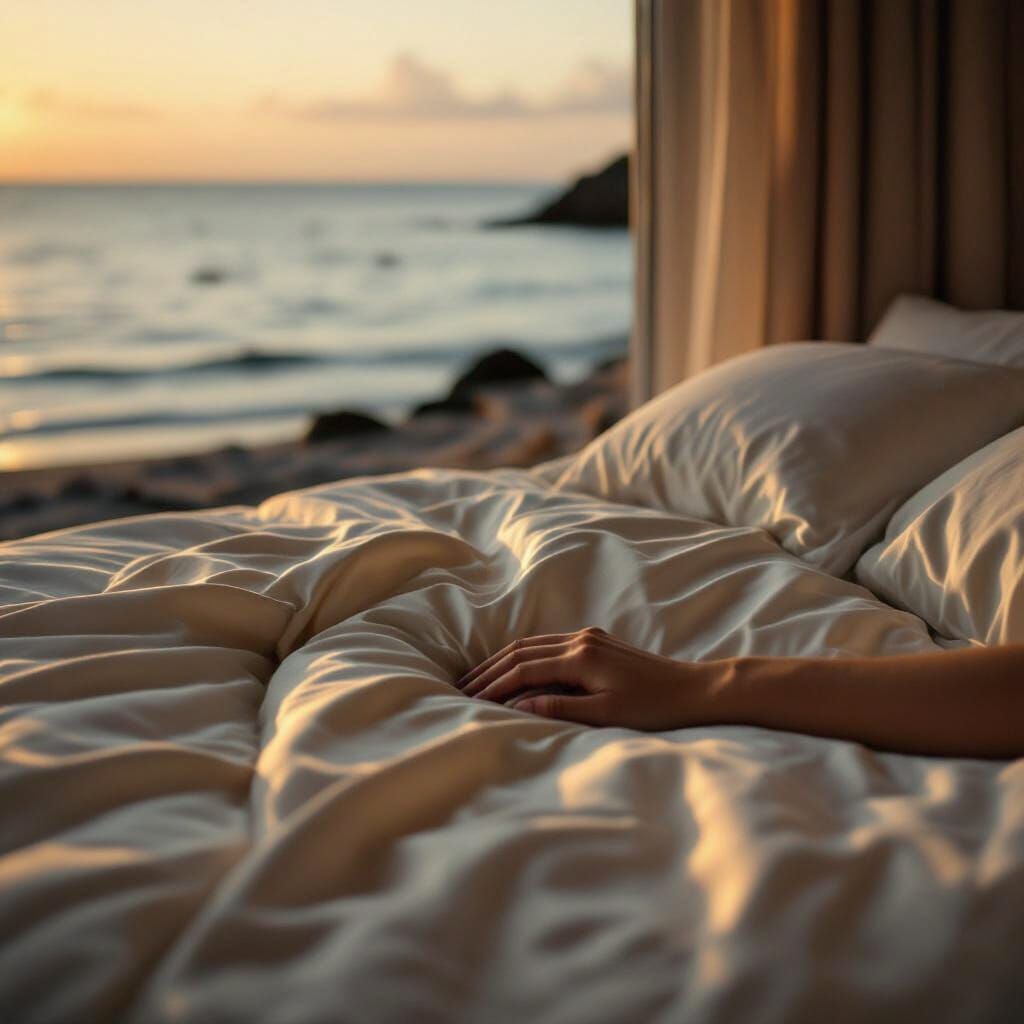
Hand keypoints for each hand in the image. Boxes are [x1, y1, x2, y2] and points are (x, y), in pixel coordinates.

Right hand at [456, 627, 715, 729]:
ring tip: (480, 679)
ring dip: (504, 661)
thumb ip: (560, 708)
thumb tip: (517, 708)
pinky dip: (525, 657)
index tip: (469, 700)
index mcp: (581, 656)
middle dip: (490, 669)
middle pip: (522, 650)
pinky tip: (515, 670)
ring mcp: (590, 637)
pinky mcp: (597, 642)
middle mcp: (581, 639)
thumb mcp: (606, 715)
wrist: (696, 689)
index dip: (494, 685)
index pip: (523, 668)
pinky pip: (549, 645)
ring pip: (533, 644)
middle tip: (462, 688)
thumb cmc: (656, 708)